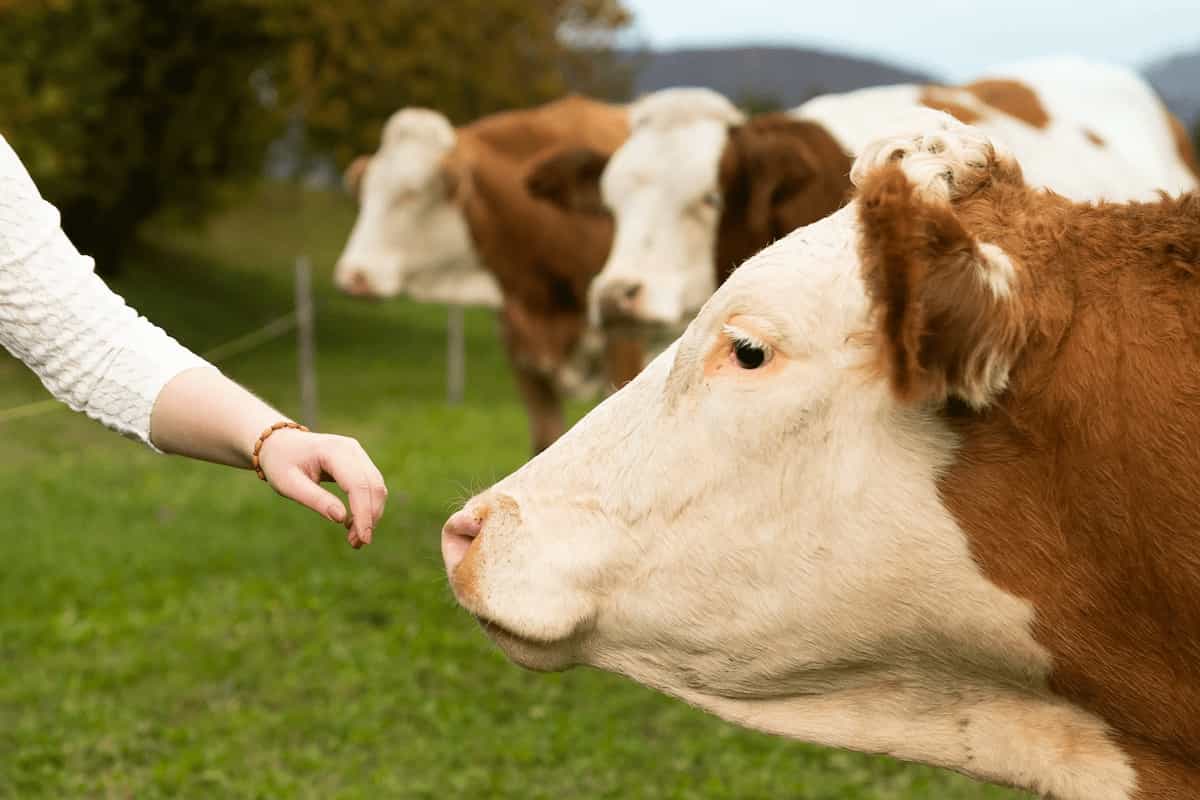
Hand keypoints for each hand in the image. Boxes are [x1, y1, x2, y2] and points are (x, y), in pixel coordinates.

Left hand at [256, 429, 387, 547]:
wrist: (280, 444)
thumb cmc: (281, 464)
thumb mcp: (289, 485)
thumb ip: (316, 500)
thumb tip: (341, 519)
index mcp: (334, 450)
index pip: (358, 485)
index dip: (364, 513)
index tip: (362, 539)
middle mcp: (352, 449)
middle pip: (373, 486)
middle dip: (370, 518)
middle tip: (356, 544)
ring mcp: (358, 453)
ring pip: (377, 487)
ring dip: (372, 514)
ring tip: (355, 539)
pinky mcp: (360, 462)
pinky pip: (372, 486)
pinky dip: (368, 507)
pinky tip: (354, 523)